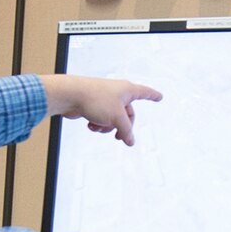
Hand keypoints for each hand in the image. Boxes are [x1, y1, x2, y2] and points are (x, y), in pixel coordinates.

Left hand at [41, 74, 160, 145]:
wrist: (71, 95)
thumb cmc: (95, 99)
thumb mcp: (117, 118)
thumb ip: (126, 131)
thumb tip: (130, 141)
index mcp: (127, 90)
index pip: (145, 92)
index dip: (153, 96)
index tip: (159, 97)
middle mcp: (117, 92)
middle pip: (127, 114)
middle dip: (122, 126)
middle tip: (119, 137)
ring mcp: (105, 98)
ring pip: (113, 118)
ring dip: (107, 127)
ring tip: (99, 127)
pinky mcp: (94, 104)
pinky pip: (102, 118)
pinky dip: (98, 124)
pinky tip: (90, 125)